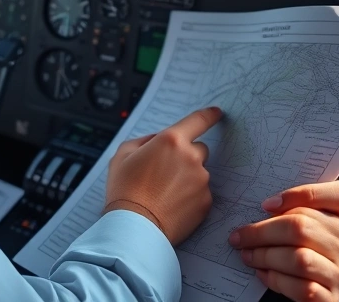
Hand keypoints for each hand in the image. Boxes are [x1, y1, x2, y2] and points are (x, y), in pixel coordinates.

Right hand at [104, 106, 221, 244]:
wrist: (134, 226)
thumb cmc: (124, 189)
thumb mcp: (123, 154)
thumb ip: (144, 141)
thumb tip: (157, 140)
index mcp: (171, 141)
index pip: (198, 120)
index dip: (209, 115)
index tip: (216, 113)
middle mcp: (191, 157)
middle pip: (199, 149)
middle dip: (186, 155)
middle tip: (166, 171)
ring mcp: (201, 181)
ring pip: (199, 172)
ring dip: (187, 177)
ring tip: (164, 192)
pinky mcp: (206, 202)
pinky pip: (201, 193)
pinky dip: (190, 196)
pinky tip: (172, 204)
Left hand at [229, 181, 338, 301]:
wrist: (305, 283)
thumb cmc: (295, 241)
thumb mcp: (296, 217)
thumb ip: (289, 206)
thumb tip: (264, 207)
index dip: (301, 194)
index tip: (266, 204)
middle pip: (303, 227)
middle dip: (263, 232)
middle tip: (239, 236)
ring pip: (300, 259)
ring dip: (265, 256)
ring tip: (247, 254)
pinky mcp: (333, 296)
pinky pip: (301, 287)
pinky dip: (275, 279)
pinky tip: (263, 272)